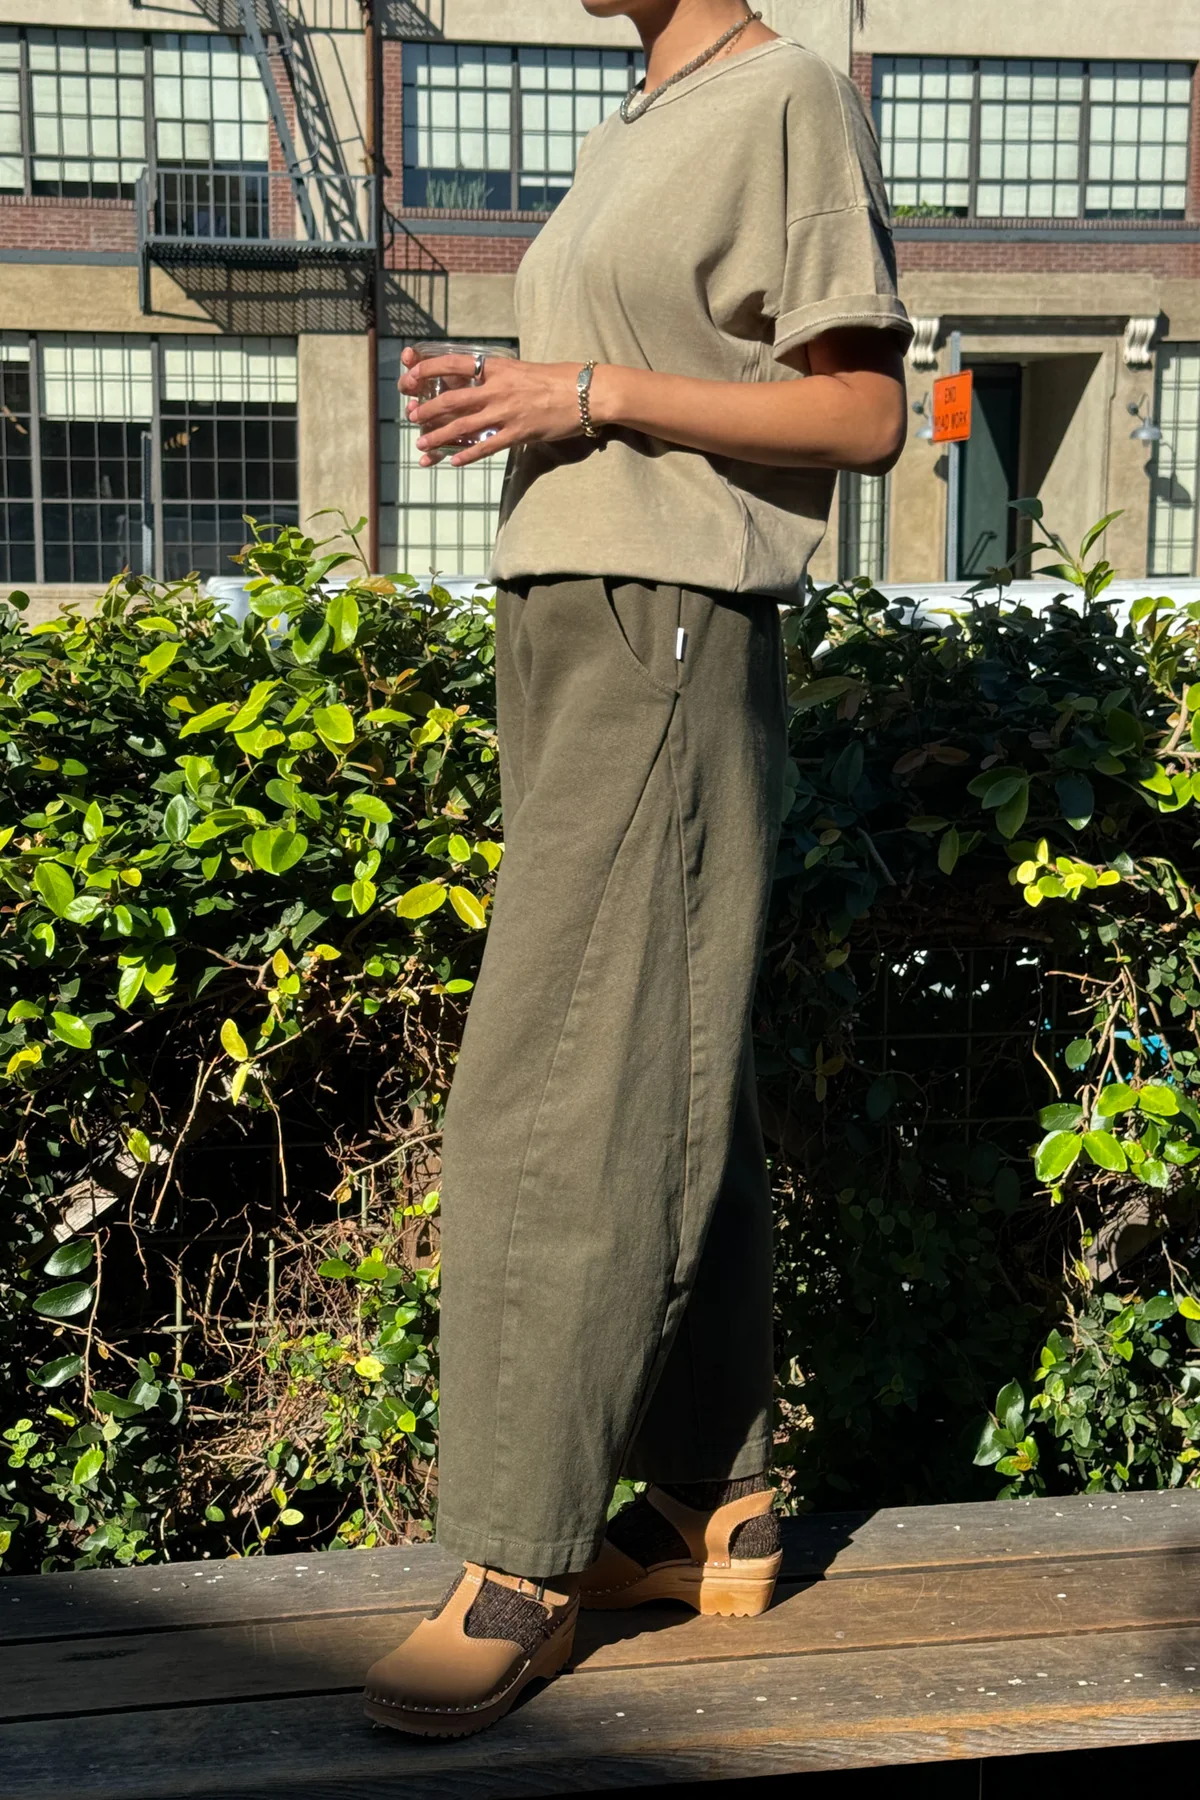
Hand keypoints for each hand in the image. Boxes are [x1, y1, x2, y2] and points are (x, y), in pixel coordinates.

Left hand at [399, 347, 591, 467]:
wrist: (587, 392)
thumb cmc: (560, 378)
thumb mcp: (524, 368)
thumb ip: (500, 375)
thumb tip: (482, 379)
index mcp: (497, 368)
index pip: (453, 365)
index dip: (427, 370)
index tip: (410, 377)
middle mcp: (497, 389)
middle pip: (451, 400)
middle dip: (426, 410)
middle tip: (411, 418)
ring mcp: (507, 413)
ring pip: (463, 426)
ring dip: (438, 437)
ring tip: (421, 445)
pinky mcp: (519, 433)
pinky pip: (487, 447)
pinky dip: (468, 455)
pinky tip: (453, 461)